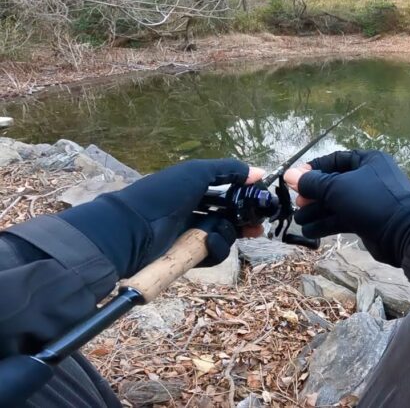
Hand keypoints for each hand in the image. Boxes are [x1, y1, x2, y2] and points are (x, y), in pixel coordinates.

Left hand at [58, 159, 264, 276]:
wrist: (133, 228)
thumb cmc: (165, 194)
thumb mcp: (197, 172)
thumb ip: (229, 170)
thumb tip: (260, 172)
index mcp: (194, 189)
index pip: (226, 194)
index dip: (244, 198)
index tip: (260, 204)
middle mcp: (193, 210)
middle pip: (228, 218)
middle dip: (244, 222)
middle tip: (257, 227)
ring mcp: (190, 234)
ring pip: (223, 237)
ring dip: (226, 235)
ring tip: (216, 233)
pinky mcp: (188, 255)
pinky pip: (211, 254)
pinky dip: (213, 249)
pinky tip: (208, 243)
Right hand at [284, 150, 409, 266]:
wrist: (403, 233)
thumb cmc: (371, 201)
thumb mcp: (337, 188)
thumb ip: (312, 183)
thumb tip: (289, 175)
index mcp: (367, 161)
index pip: (334, 160)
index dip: (313, 169)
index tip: (295, 180)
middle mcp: (368, 178)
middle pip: (334, 183)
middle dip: (314, 194)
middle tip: (298, 203)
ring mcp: (369, 200)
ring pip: (337, 203)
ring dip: (317, 211)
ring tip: (299, 220)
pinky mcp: (367, 220)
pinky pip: (343, 218)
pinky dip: (327, 223)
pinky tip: (310, 231)